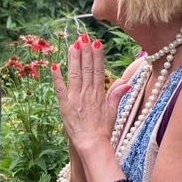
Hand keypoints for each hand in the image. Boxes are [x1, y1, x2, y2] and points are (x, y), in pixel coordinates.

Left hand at [51, 36, 131, 153]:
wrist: (93, 144)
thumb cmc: (103, 130)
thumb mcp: (113, 111)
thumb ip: (117, 95)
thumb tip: (126, 82)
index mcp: (99, 93)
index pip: (98, 70)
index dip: (97, 55)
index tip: (96, 42)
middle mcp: (88, 93)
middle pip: (87, 68)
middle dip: (85, 51)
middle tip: (83, 37)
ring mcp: (76, 99)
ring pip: (75, 74)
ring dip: (74, 58)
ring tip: (73, 44)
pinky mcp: (65, 106)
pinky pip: (60, 89)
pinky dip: (57, 77)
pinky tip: (55, 65)